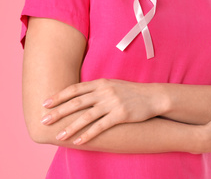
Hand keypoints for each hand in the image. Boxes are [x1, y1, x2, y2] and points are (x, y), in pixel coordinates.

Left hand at [40, 78, 167, 144]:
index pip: (76, 89)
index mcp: (101, 83)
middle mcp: (105, 91)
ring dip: (71, 126)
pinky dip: (88, 134)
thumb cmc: (132, 92)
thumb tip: (80, 96)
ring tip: (59, 135)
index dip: (60, 96)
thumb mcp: (114, 85)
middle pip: (77, 102)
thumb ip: (98, 88)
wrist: (153, 97)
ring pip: (86, 116)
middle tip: (44, 119)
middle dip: (58, 112)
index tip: (46, 103)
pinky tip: (78, 141)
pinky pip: (100, 126)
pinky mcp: (121, 114)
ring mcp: (113, 103)